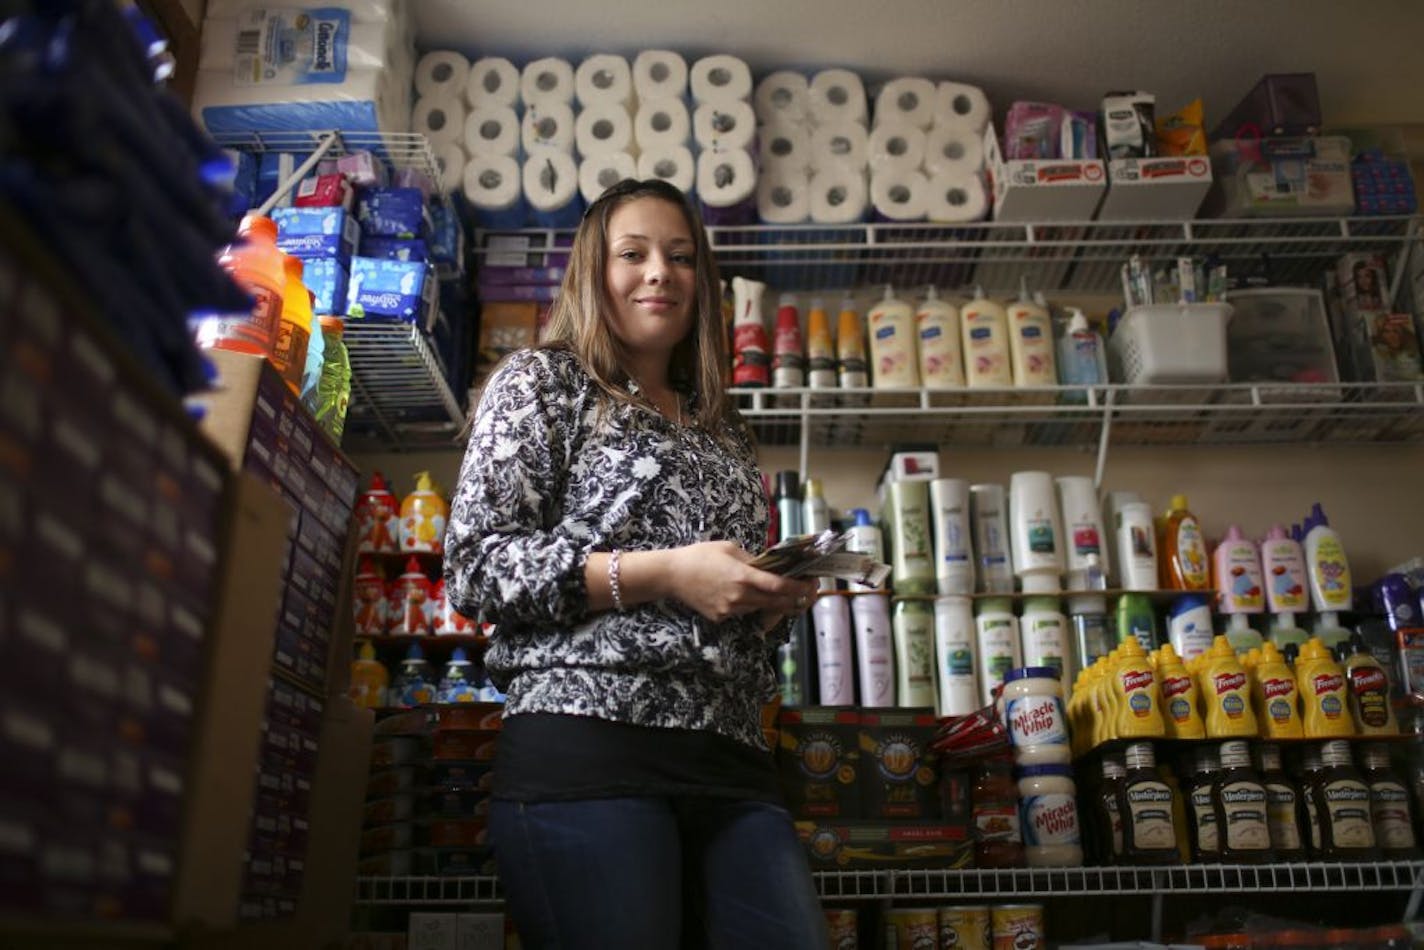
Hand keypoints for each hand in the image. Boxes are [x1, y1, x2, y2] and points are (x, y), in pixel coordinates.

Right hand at [668, 541, 819, 623]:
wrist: (671, 575)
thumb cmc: (699, 556)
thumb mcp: (729, 548)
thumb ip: (753, 559)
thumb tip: (770, 565)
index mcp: (743, 576)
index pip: (779, 586)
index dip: (799, 587)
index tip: (811, 584)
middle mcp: (740, 596)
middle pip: (777, 603)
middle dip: (795, 599)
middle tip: (807, 592)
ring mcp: (730, 610)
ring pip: (761, 609)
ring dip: (773, 603)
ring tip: (780, 593)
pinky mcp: (721, 618)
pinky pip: (743, 613)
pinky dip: (750, 605)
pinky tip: (744, 595)